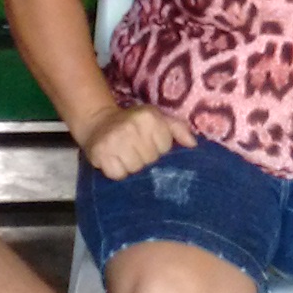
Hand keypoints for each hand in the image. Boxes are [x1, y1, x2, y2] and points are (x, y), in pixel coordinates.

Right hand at [79, 105, 197, 180]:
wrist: (99, 122)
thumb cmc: (134, 123)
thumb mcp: (157, 119)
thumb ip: (178, 129)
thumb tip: (193, 145)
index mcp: (150, 117)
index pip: (164, 149)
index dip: (158, 149)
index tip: (148, 143)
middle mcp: (132, 127)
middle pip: (150, 160)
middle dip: (144, 159)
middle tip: (135, 149)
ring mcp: (114, 140)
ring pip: (134, 169)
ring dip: (131, 166)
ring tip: (125, 155)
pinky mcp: (99, 153)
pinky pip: (117, 175)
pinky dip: (116, 172)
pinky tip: (114, 161)